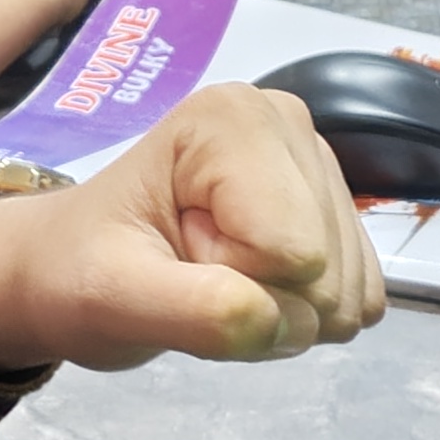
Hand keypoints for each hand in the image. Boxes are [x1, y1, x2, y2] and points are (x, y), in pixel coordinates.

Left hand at [0, 81, 384, 371]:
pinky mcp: (338, 211)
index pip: (293, 250)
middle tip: (189, 272)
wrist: (77, 267)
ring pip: (348, 291)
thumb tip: (276, 320)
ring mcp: (319, 166)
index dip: (235, 281)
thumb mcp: (111, 296)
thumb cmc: (80, 270)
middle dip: (261, 298)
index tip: (175, 256)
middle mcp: (289, 123)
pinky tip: (250, 283)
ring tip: (211, 276)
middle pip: (327, 270)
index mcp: (233, 119)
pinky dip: (305, 313)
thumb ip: (191, 309)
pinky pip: (361, 296)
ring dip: (281, 310)